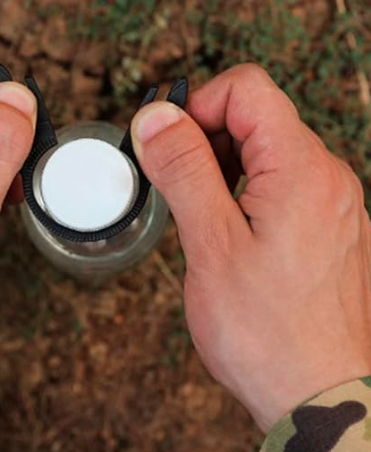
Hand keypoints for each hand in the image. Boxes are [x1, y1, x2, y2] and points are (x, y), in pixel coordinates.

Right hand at [131, 64, 370, 430]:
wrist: (319, 396)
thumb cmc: (267, 332)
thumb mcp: (211, 243)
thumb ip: (184, 170)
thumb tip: (156, 117)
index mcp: (302, 170)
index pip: (245, 88)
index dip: (196, 105)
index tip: (166, 144)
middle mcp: (326, 176)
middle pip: (255, 114)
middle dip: (203, 137)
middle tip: (174, 184)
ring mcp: (329, 200)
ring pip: (263, 148)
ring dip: (220, 165)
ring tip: (199, 214)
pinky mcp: (325, 222)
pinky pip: (278, 180)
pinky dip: (241, 188)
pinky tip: (225, 228)